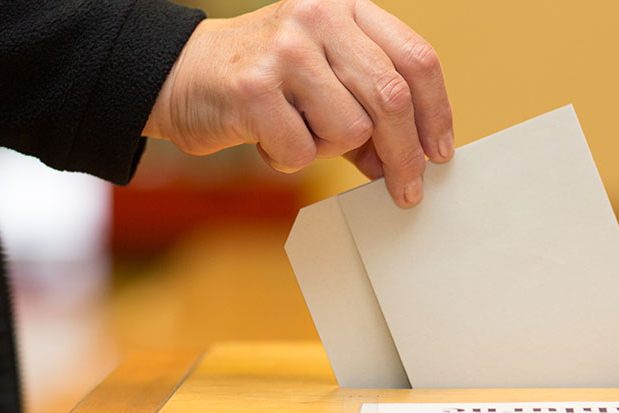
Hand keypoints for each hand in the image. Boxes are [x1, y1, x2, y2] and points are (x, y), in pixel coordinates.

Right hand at [143, 0, 453, 206]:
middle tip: (406, 188)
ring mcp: (285, 49)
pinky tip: (268, 139)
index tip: (439, 152)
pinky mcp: (254, 88)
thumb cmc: (264, 80)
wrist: (178, 74)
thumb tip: (414, 160)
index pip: (416, 59)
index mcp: (346, 7)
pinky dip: (290, 159)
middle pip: (392, 96)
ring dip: (330, 149)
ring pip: (351, 128)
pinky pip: (304, 151)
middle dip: (405, 154)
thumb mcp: (326, 76)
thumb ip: (370, 108)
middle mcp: (319, 16)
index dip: (436, 112)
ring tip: (298, 131)